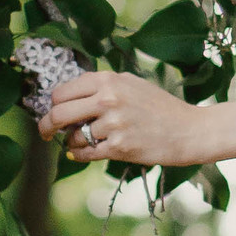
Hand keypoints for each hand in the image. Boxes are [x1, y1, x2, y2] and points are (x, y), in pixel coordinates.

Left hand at [39, 69, 235, 168]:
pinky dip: (81, 155)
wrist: (189, 130)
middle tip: (45, 133)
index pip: (62, 91)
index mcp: (109, 80)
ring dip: (75, 142)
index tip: (51, 113)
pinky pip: (85, 154)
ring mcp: (113, 124)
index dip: (52, 104)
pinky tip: (87, 153)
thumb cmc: (160, 107)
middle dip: (46, 126)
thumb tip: (67, 98)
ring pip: (73, 137)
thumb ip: (101, 87)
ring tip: (90, 141)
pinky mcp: (119, 147)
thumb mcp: (131, 84)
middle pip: (58, 113)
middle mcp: (108, 99)